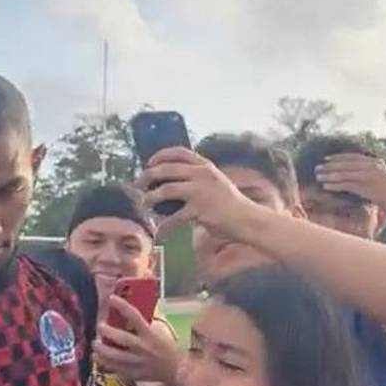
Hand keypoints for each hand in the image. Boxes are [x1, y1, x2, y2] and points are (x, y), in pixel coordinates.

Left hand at [94, 296, 179, 384]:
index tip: (111, 298)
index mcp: (150, 334)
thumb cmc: (164, 346)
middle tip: (99, 326)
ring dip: (102, 349)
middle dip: (108, 332)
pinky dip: (104, 363)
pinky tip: (98, 357)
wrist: (175, 369)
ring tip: (95, 343)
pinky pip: (115, 369)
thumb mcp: (157, 331)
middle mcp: (143, 348)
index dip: (122, 306)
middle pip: (122, 339)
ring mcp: (138, 362)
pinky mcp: (133, 374)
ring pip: (115, 357)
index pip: (135, 316)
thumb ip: (142, 324)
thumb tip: (124, 311)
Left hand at [137, 147, 264, 239]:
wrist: (246, 219)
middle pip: (166, 169)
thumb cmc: (229, 204)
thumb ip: (197, 179)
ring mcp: (200, 191)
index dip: (160, 155)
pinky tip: (159, 234)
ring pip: (166, 189)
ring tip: (144, 204)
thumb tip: (170, 183)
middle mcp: (202, 174)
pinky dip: (164, 227)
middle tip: (139, 185)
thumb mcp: (215, 182)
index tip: (149, 163)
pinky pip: (174, 218)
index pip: (178, 152)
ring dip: (150, 197)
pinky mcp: (199, 210)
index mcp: (205, 166)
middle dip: (148, 176)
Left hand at [314, 153, 385, 213]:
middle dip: (330, 166)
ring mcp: (369, 176)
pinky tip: (326, 187)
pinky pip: (347, 185)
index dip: (338, 157)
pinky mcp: (367, 188)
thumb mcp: (383, 175)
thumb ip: (371, 171)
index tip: (327, 159)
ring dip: (329, 176)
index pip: (352, 157)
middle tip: (317, 168)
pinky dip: (335, 185)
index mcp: (375, 162)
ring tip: (318, 177)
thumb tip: (356, 171)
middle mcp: (371, 166)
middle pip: (346, 164)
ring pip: (344, 174)